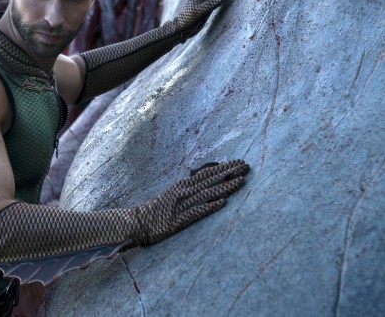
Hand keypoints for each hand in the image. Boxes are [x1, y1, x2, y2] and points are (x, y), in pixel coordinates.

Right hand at [131, 159, 248, 245]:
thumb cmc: (156, 210)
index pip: (207, 173)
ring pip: (207, 193)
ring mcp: (182, 205)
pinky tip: (222, 203)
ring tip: (241, 182)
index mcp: (183, 186)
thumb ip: (187, 190)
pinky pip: (197, 211)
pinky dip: (210, 206)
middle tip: (246, 166)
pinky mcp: (179, 219)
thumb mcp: (172, 195)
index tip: (238, 162)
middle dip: (229, 173)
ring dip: (224, 187)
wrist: (138, 222)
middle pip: (210, 180)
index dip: (224, 168)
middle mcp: (183, 192)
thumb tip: (203, 185)